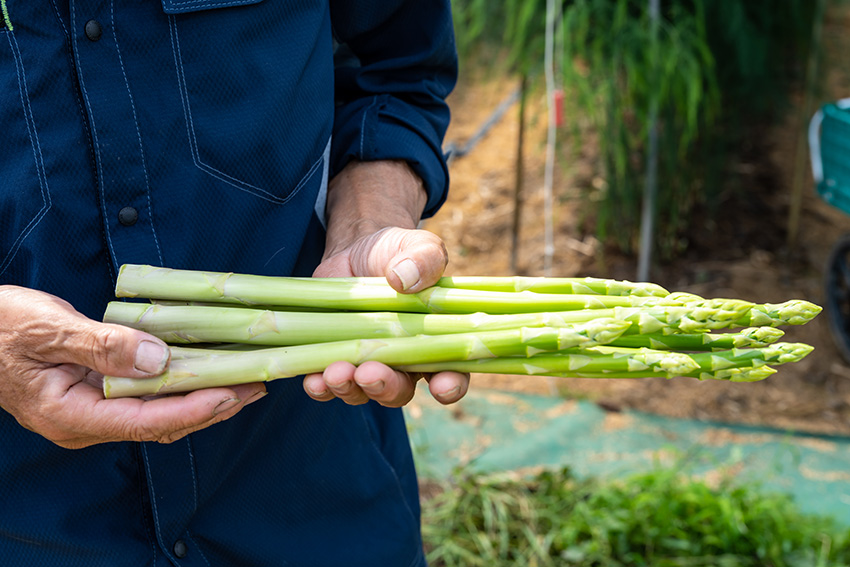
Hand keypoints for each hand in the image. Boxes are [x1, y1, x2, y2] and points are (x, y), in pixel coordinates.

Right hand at [0, 286, 265, 448]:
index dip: (192, 409)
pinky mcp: (100, 392)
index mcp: (72, 414)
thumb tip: (156, 358)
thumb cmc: (1, 326)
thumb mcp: (47, 329)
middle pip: (162, 422)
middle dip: (212, 406)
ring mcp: (95, 409)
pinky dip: (182, 383)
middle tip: (258, 386)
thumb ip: (99, 344)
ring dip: (203, 397)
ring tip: (247, 381)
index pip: (145, 421)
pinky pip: (150, 395)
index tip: (232, 394)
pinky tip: (209, 370)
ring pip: (160, 411)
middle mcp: (88, 420)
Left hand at [302, 160, 469, 406]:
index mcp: (437, 342)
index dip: (450, 386)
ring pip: (362, 392)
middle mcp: (404, 362)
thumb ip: (424, 259)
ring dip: (348, 389)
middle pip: (399, 391)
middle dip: (385, 388)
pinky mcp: (334, 358)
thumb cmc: (398, 252)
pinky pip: (328, 385)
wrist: (357, 250)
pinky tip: (312, 379)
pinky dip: (321, 388)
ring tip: (335, 372)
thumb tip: (403, 279)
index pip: (452, 374)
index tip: (441, 385)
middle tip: (369, 373)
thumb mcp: (418, 246)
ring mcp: (367, 364)